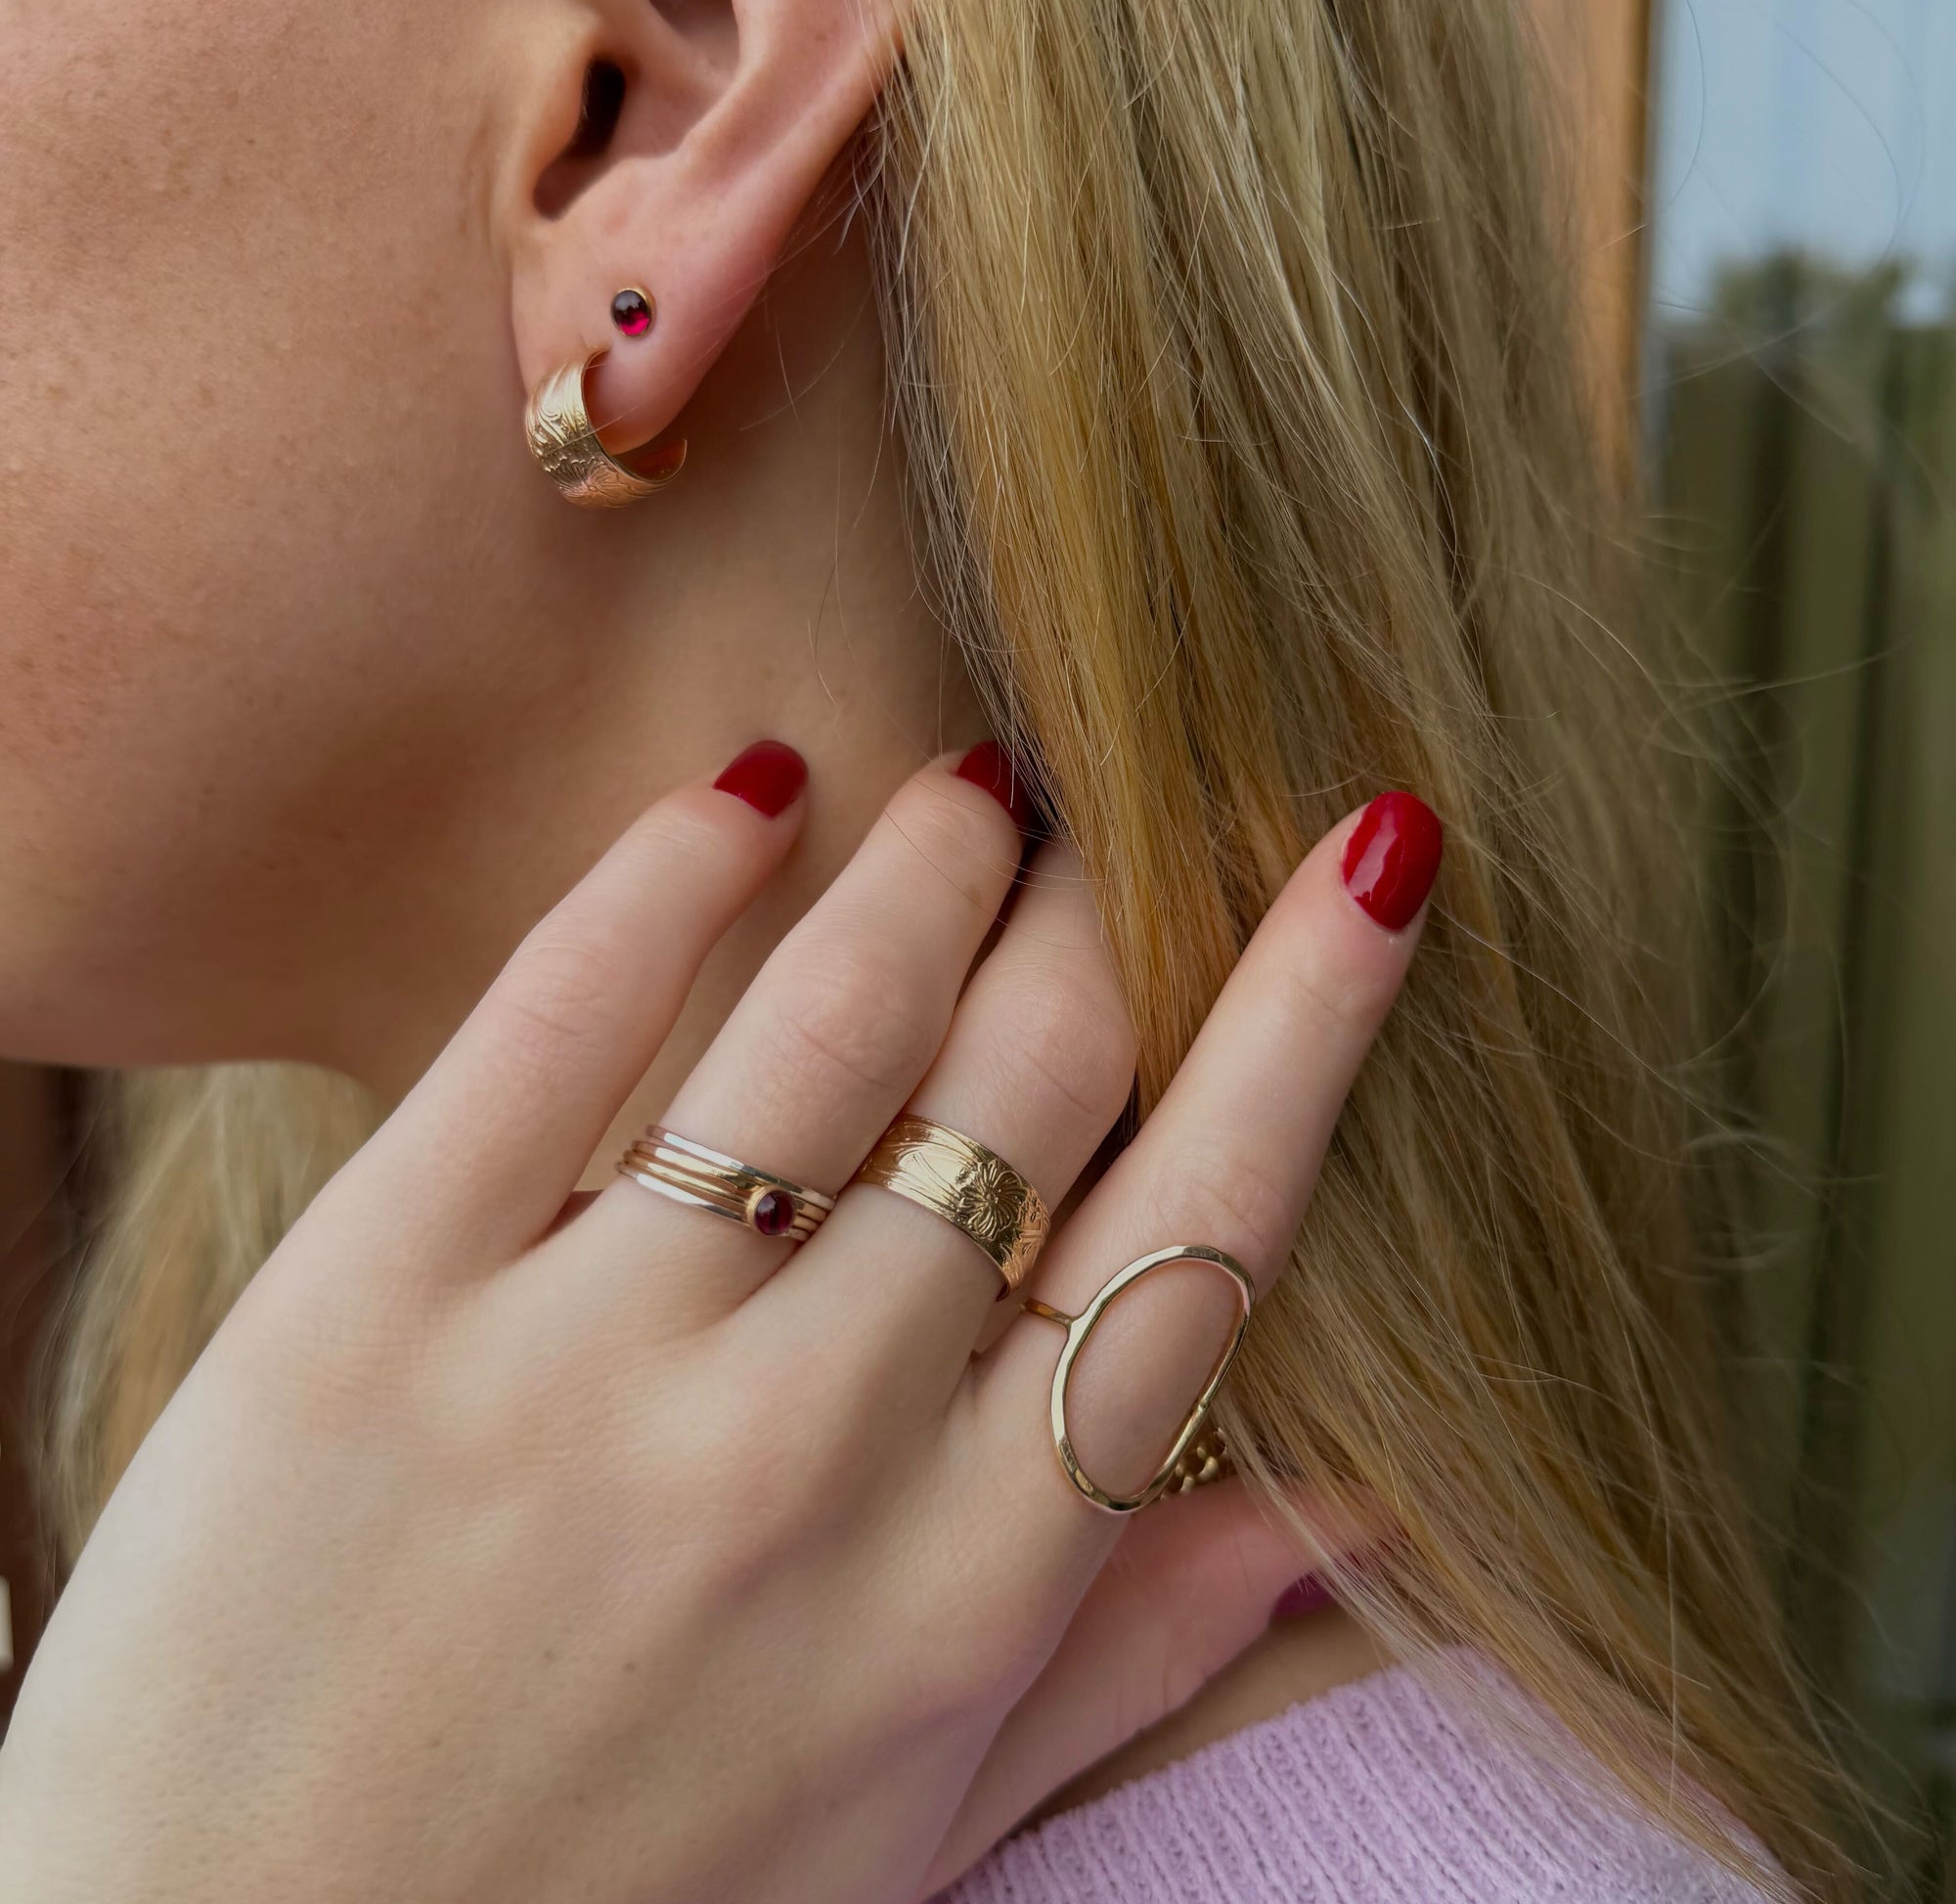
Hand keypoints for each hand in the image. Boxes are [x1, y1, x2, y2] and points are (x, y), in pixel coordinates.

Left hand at [0, 745, 1430, 1903]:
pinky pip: (560, 1013)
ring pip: (831, 1011)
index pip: (1207, 1223)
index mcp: (965, 1587)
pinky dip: (673, 869)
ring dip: (935, 858)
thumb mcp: (918, 1829)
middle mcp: (807, 1455)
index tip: (1373, 853)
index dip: (1315, 1009)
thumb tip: (1360, 1500)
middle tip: (1106, 831)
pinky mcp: (371, 1303)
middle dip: (1105, 910)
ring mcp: (583, 1368)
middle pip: (1034, 1069)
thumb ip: (1135, 1648)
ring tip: (972, 788)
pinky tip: (749, 789)